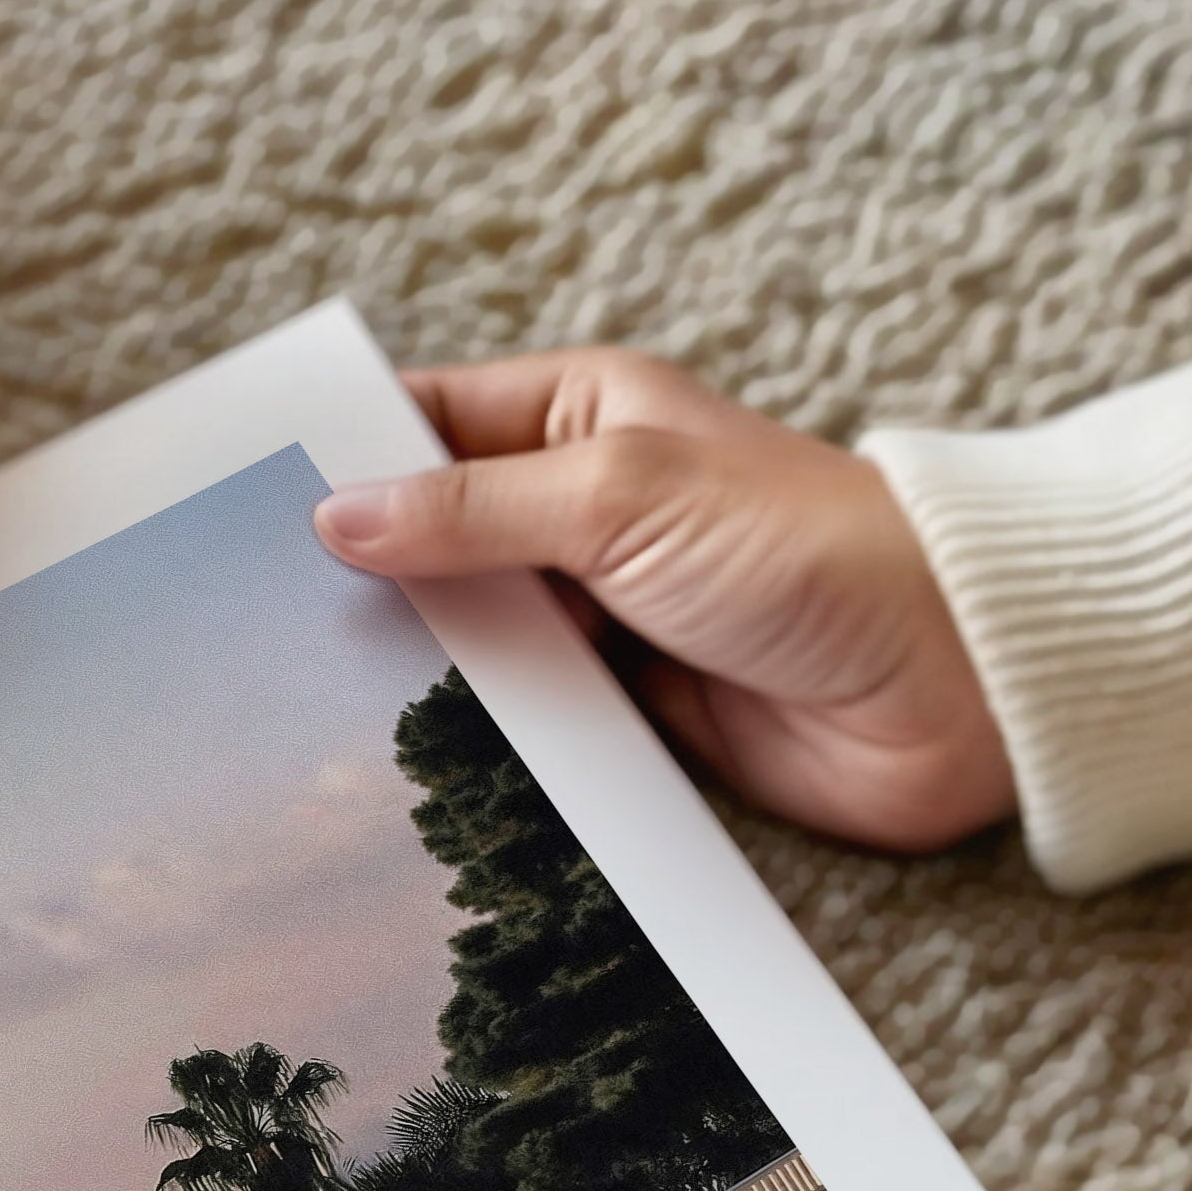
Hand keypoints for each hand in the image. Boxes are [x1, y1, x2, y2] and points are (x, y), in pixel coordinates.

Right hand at [311, 349, 1013, 851]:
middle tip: (249, 629)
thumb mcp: (619, 498)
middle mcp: (584, 512)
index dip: (341, 460)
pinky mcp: (629, 715)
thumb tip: (339, 515)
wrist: (945, 684)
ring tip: (297, 711)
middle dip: (359, 584)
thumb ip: (473, 511)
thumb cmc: (808, 550)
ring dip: (412, 677)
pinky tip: (399, 773)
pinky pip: (526, 729)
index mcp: (581, 417)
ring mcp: (603, 619)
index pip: (426, 425)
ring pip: (472, 646)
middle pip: (435, 544)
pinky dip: (476, 747)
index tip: (246, 510)